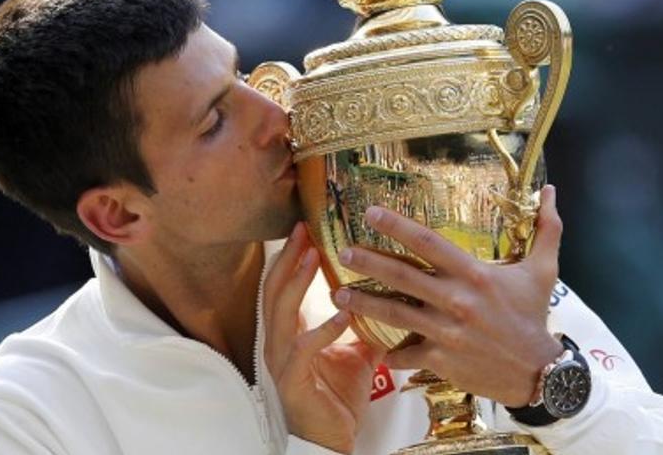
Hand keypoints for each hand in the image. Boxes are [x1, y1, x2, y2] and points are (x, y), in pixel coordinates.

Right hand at [263, 222, 383, 453]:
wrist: (332, 439)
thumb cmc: (338, 397)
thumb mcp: (355, 352)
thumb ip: (362, 324)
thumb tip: (389, 298)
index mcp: (289, 332)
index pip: (281, 286)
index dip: (290, 256)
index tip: (304, 228)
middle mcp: (278, 342)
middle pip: (274, 289)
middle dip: (288, 257)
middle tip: (303, 229)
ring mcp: (282, 361)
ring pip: (281, 312)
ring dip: (298, 282)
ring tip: (313, 257)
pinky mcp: (293, 380)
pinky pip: (305, 348)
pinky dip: (324, 328)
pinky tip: (343, 313)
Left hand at [333, 185, 564, 407]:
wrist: (539, 372)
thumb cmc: (535, 315)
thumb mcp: (544, 270)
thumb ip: (547, 229)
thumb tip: (552, 190)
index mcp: (474, 274)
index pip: (428, 242)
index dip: (397, 226)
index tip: (370, 213)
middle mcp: (456, 300)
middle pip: (402, 276)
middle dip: (368, 262)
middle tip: (342, 252)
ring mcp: (445, 331)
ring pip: (395, 314)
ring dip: (363, 304)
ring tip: (337, 296)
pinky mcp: (441, 359)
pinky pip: (406, 355)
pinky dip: (389, 355)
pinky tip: (373, 350)